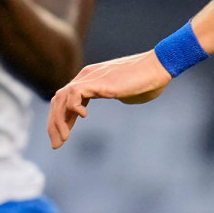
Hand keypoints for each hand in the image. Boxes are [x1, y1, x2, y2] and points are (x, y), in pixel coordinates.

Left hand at [47, 50, 171, 148]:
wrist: (159, 67)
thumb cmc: (148, 81)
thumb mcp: (127, 92)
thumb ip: (117, 94)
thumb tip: (120, 98)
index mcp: (92, 79)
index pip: (66, 99)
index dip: (62, 119)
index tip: (63, 138)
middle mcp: (87, 76)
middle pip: (58, 100)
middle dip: (54, 124)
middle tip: (56, 145)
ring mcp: (90, 77)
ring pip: (61, 98)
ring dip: (58, 121)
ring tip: (64, 139)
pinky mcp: (98, 81)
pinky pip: (73, 93)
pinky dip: (73, 107)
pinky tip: (84, 116)